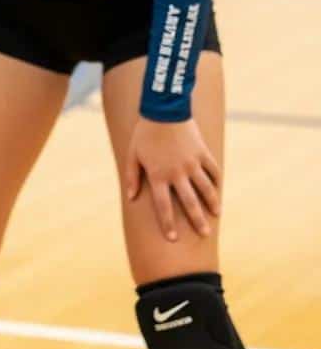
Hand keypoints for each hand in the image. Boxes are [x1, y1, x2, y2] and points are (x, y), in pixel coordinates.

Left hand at [125, 116, 221, 241]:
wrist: (163, 110)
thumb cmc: (144, 134)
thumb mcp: (133, 154)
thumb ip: (132, 177)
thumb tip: (130, 198)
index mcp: (158, 175)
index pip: (163, 206)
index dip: (168, 223)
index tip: (173, 238)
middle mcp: (177, 173)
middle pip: (189, 203)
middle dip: (197, 220)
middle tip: (204, 234)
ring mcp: (192, 164)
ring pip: (206, 189)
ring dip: (212, 204)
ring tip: (215, 215)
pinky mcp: (202, 153)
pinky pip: (213, 171)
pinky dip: (216, 181)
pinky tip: (218, 190)